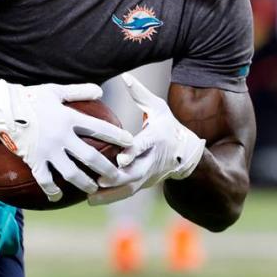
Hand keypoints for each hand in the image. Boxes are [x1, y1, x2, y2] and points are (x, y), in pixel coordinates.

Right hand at [0, 79, 133, 201]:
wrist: (3, 108)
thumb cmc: (30, 96)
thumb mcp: (56, 90)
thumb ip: (79, 91)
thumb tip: (100, 91)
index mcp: (69, 118)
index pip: (99, 129)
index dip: (117, 136)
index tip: (130, 142)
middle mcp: (62, 137)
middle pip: (90, 157)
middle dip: (107, 169)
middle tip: (116, 176)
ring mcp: (48, 151)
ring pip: (72, 173)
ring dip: (85, 183)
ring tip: (93, 188)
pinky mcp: (34, 160)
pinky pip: (45, 180)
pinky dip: (52, 190)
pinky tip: (57, 197)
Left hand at [88, 73, 204, 205]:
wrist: (185, 152)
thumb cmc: (168, 125)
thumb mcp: (158, 108)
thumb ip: (140, 94)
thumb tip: (125, 76)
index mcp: (156, 139)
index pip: (144, 146)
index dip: (133, 153)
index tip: (119, 158)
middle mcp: (153, 160)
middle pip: (136, 172)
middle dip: (117, 178)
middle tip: (97, 180)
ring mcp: (149, 175)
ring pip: (130, 187)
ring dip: (111, 194)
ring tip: (90, 197)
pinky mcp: (144, 184)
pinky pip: (127, 193)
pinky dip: (111, 198)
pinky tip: (93, 200)